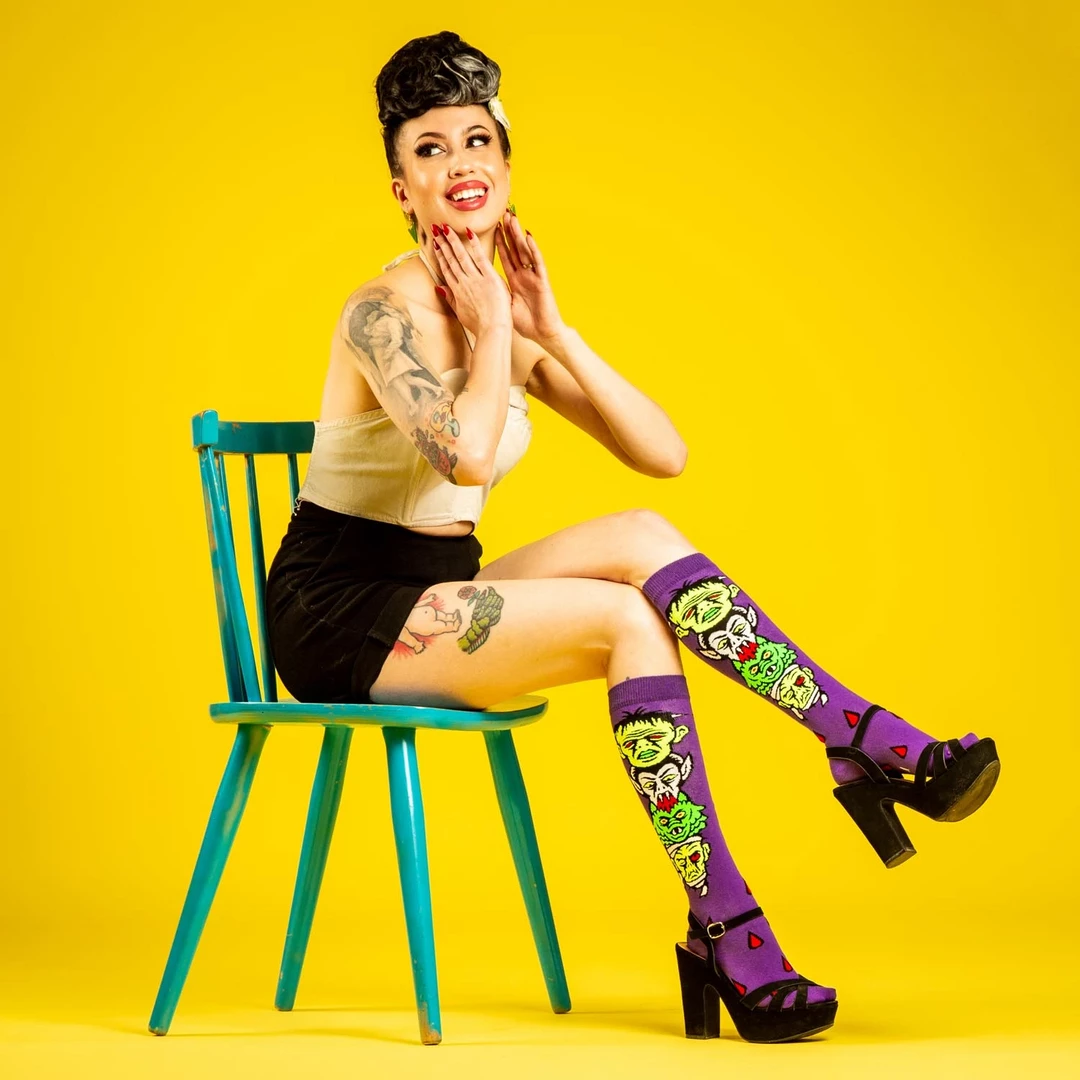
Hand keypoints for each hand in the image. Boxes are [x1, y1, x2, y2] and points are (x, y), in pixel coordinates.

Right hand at [429, 222, 511, 336]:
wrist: (492, 330)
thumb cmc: (480, 326)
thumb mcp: (461, 313)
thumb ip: (450, 299)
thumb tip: (438, 288)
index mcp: (458, 291)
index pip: (447, 269)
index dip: (441, 256)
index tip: (436, 244)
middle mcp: (464, 283)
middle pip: (451, 260)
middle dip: (443, 244)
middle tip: (436, 229)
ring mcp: (476, 279)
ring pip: (461, 256)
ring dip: (453, 240)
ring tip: (446, 227)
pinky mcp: (489, 277)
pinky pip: (480, 257)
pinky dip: (474, 244)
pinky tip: (469, 232)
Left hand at [494, 211, 565, 343]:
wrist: (542, 333)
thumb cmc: (525, 323)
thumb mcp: (505, 305)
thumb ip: (495, 293)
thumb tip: (478, 288)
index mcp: (515, 280)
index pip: (505, 257)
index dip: (500, 242)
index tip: (494, 227)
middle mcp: (524, 275)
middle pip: (515, 249)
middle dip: (509, 232)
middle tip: (503, 214)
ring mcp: (533, 276)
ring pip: (525, 251)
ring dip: (519, 235)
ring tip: (513, 218)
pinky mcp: (542, 281)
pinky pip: (537, 263)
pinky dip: (533, 249)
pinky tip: (528, 236)